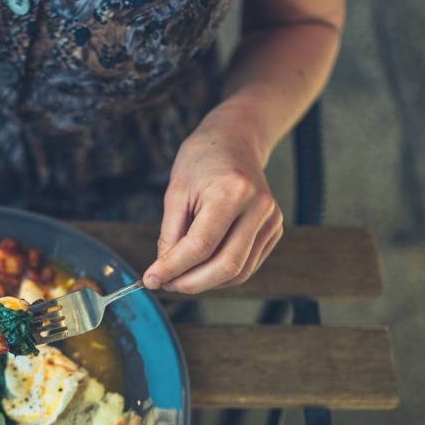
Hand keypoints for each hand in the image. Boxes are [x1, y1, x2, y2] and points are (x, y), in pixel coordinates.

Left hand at [143, 118, 282, 294]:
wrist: (235, 141)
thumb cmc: (202, 161)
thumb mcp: (176, 192)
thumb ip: (170, 235)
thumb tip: (162, 272)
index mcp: (232, 192)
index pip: (201, 245)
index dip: (173, 268)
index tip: (151, 279)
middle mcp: (259, 208)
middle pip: (226, 265)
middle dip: (191, 283)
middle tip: (165, 284)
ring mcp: (271, 220)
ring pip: (238, 272)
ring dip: (205, 283)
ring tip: (179, 277)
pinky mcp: (274, 230)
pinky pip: (247, 266)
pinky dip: (220, 275)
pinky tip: (200, 269)